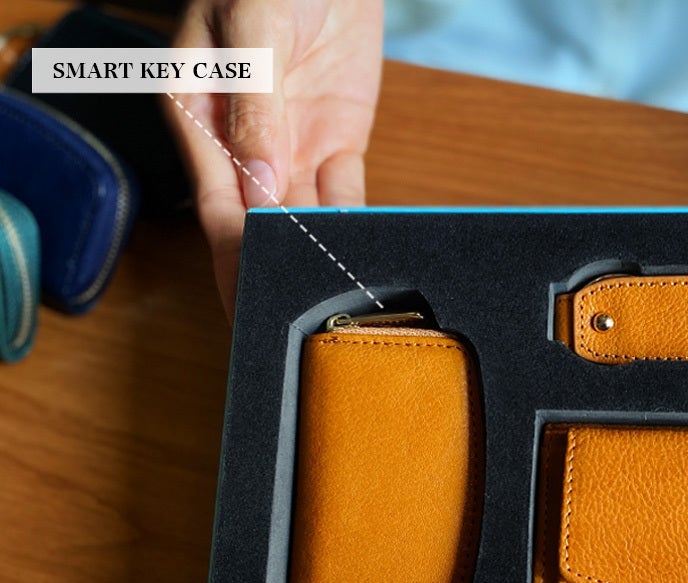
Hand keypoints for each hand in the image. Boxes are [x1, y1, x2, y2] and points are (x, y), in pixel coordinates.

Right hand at [166, 0, 382, 317]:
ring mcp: (293, 146)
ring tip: (335, 299)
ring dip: (319, 254)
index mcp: (200, 114)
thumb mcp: (254, 28)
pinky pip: (346, 194)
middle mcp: (244, 143)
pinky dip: (355, 223)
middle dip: (274, 272)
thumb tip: (259, 181)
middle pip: (259, 225)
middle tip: (294, 323)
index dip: (233, 255)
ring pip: (305, 217)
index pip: (216, 203)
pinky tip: (362, 254)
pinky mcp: (337, 142)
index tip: (249, 295)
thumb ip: (255, 103)